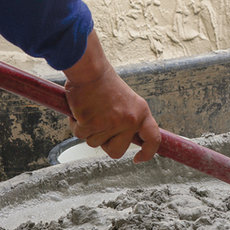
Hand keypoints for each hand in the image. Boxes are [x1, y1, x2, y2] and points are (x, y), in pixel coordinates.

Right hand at [63, 31, 160, 161]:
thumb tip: (128, 139)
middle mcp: (130, 120)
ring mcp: (111, 123)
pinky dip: (76, 125)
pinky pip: (80, 135)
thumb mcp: (128, 101)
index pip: (153, 139)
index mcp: (142, 113)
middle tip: (99, 127)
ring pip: (95, 143)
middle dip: (105, 144)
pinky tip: (80, 110)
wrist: (90, 70)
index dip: (148, 153)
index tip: (138, 158)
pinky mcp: (92, 123)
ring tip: (90, 111)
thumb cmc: (105, 84)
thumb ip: (130, 120)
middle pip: (117, 151)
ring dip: (88, 131)